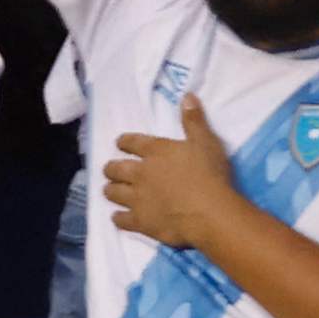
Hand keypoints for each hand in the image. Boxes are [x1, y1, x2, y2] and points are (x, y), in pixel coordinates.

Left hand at [103, 94, 246, 249]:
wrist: (209, 211)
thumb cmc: (209, 174)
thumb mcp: (206, 141)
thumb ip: (193, 120)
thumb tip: (186, 95)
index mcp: (155, 151)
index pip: (132, 142)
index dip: (124, 142)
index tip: (119, 143)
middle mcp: (141, 173)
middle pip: (116, 169)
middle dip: (111, 168)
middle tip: (109, 170)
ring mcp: (138, 199)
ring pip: (114, 193)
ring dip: (110, 190)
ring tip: (108, 190)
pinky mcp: (141, 222)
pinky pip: (122, 220)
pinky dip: (118, 218)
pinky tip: (116, 218)